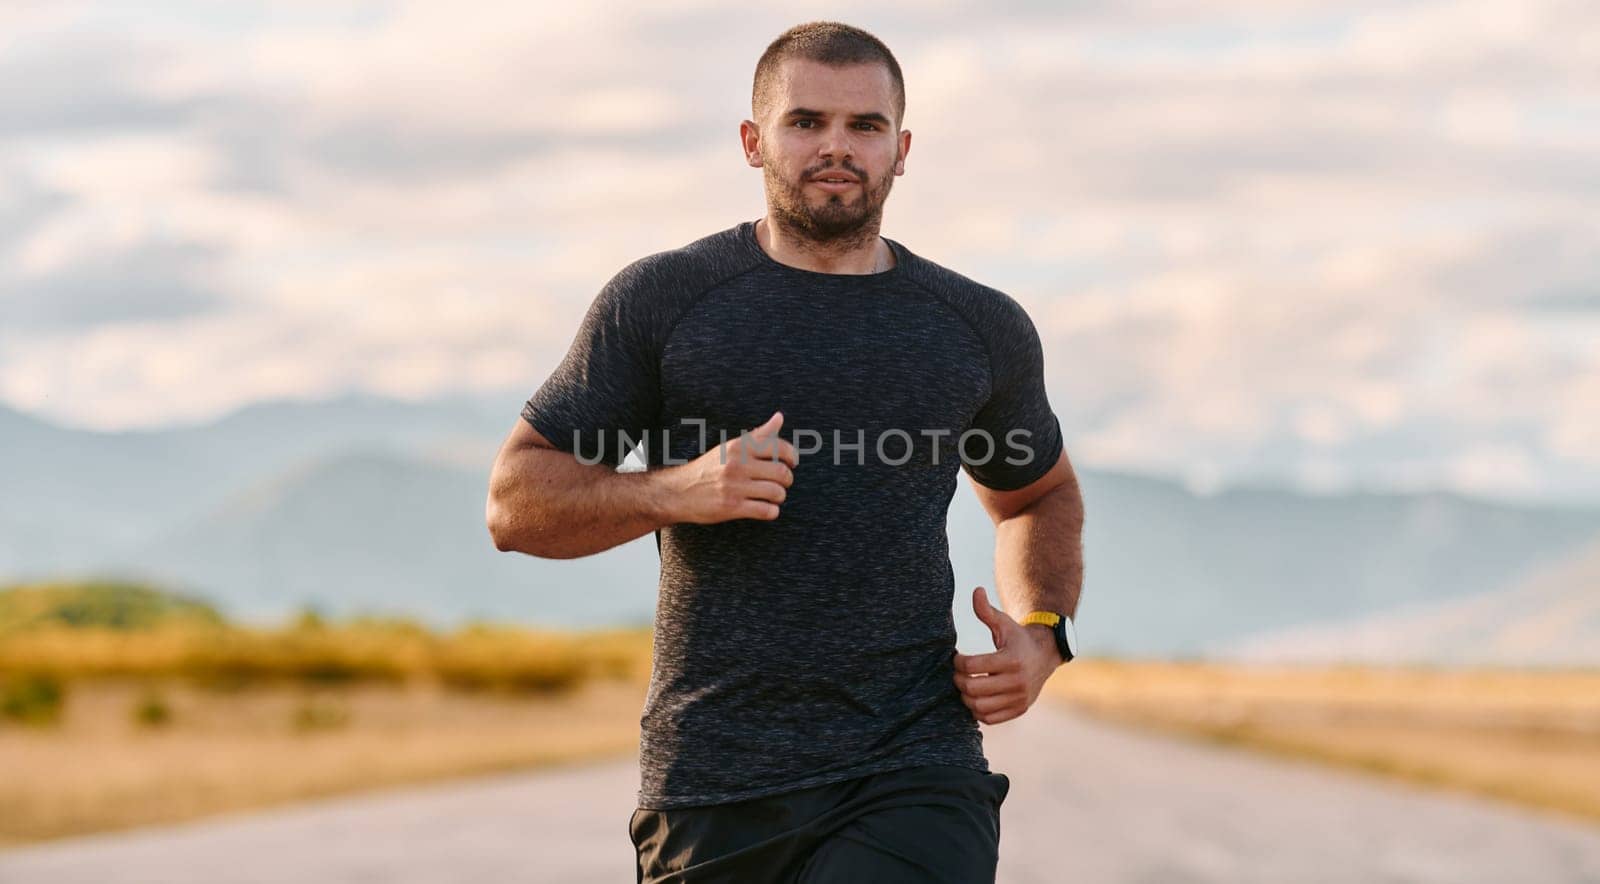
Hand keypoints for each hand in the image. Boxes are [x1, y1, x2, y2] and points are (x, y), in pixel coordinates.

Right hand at [661, 410, 797, 523]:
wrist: (678, 492)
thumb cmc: (708, 469)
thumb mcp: (731, 447)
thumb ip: (758, 434)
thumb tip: (780, 417)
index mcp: (738, 447)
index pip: (778, 447)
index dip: (792, 456)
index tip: (792, 463)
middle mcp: (737, 464)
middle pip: (782, 472)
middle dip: (787, 480)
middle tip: (782, 483)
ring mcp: (735, 486)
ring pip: (777, 492)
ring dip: (779, 497)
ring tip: (773, 496)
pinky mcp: (732, 507)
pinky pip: (766, 511)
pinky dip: (772, 511)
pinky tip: (766, 508)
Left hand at [951, 586, 1061, 725]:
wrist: (1045, 655)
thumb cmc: (1017, 637)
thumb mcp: (1004, 622)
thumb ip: (986, 610)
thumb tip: (976, 591)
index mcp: (1011, 659)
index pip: (972, 665)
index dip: (958, 662)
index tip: (956, 657)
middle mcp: (1017, 681)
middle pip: (972, 688)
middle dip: (958, 680)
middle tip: (957, 673)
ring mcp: (1019, 698)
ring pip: (979, 707)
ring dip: (966, 697)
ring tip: (965, 685)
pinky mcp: (1019, 709)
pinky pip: (990, 718)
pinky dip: (978, 711)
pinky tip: (976, 696)